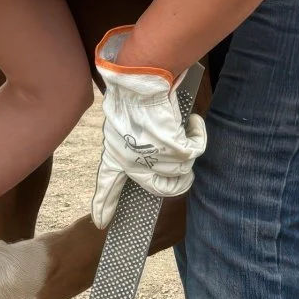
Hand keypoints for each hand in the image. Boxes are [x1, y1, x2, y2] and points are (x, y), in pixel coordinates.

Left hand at [90, 26, 206, 228]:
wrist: (140, 76)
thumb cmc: (133, 91)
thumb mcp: (122, 119)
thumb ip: (130, 138)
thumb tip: (146, 148)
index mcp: (114, 152)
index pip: (108, 184)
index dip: (105, 204)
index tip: (100, 222)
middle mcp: (131, 160)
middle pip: (160, 186)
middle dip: (175, 181)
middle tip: (182, 171)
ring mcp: (152, 157)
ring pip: (180, 169)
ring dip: (186, 150)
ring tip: (184, 129)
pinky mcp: (172, 149)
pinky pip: (194, 151)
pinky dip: (197, 135)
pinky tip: (194, 121)